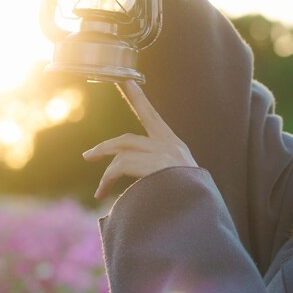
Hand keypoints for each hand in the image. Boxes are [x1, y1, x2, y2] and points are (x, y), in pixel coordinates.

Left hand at [83, 80, 197, 198]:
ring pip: (122, 152)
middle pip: (128, 139)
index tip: (127, 81)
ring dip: (106, 172)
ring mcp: (163, 155)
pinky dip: (107, 179)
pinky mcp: (156, 165)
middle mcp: (169, 146)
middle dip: (106, 147)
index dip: (138, 98)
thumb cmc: (192, 201)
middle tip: (88, 156)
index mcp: (175, 146)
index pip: (152, 116)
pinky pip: (121, 166)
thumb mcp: (180, 180)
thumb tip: (137, 176)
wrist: (203, 211)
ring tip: (99, 192)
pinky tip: (101, 194)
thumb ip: (160, 171)